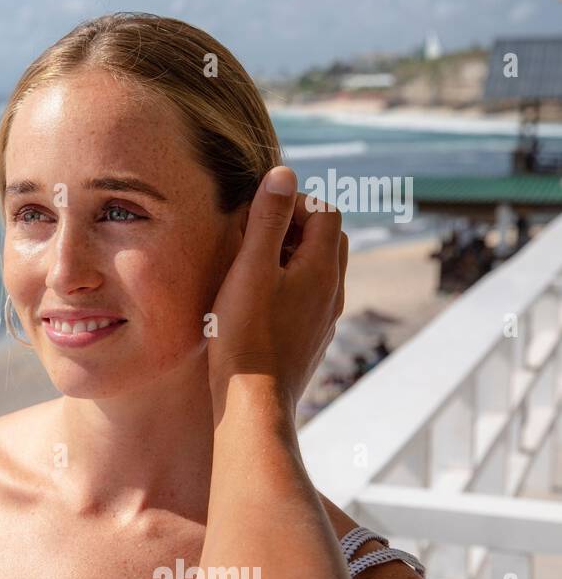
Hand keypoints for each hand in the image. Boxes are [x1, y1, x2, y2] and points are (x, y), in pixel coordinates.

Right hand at [207, 166, 346, 414]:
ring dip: (291, 259)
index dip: (294, 203)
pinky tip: (255, 305)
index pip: (326, 213)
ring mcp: (324, 320)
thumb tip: (284, 173)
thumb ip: (267, 219)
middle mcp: (333, 292)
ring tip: (251, 269)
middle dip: (296, 228)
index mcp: (323, 269)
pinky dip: (288, 287)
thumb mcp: (250, 269)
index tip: (258, 214)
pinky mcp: (310, 341)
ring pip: (319, 272)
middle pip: (329, 240)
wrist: (253, 405)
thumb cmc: (245, 336)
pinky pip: (308, 300)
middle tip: (255, 236)